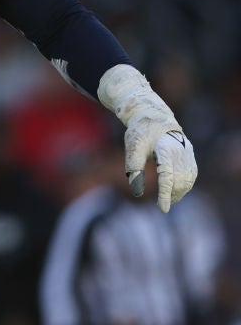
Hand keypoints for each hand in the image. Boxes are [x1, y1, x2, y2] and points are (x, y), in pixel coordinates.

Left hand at [98, 64, 197, 212]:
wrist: (152, 115)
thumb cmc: (140, 131)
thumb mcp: (132, 147)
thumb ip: (133, 168)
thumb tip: (136, 193)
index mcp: (165, 148)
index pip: (167, 176)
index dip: (165, 194)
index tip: (163, 209)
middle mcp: (180, 150)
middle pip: (179, 180)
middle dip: (173, 194)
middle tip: (163, 205)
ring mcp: (187, 151)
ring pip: (188, 178)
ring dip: (180, 191)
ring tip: (170, 200)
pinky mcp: (189, 153)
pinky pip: (191, 173)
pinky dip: (186, 184)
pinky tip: (178, 191)